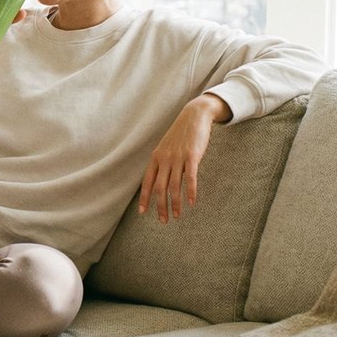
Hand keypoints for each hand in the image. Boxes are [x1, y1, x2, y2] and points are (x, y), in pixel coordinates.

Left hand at [138, 94, 230, 222]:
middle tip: (163, 221)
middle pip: (159, 188)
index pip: (147, 182)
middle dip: (160, 206)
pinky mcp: (192, 156)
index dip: (144, 198)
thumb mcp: (166, 147)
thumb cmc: (181, 134)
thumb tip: (161, 179)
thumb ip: (163, 162)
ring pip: (174, 186)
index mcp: (156, 158)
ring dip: (174, 203)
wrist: (194, 116)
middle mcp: (164, 159)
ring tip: (177, 216)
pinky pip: (190, 177)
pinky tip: (191, 203)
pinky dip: (190, 191)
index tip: (142, 213)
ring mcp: (177, 157)